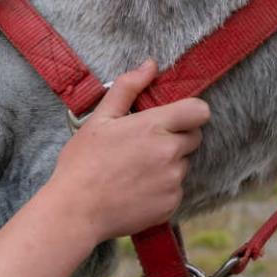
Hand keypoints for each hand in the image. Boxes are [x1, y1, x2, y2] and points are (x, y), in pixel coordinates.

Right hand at [40, 60, 210, 240]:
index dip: (190, 112)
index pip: (200, 111)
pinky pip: (176, 189)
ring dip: (168, 164)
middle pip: (194, 137)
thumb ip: (128, 87)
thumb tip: (150, 65)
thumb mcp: (100, 118)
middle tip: (145, 145)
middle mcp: (170, 153)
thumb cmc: (83, 162)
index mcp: (155, 127)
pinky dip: (162, 188)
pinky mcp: (171, 204)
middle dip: (176, 137)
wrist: (76, 211)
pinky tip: (137, 189)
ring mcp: (173, 181)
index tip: (175, 117)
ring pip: (183, 164)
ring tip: (136, 170)